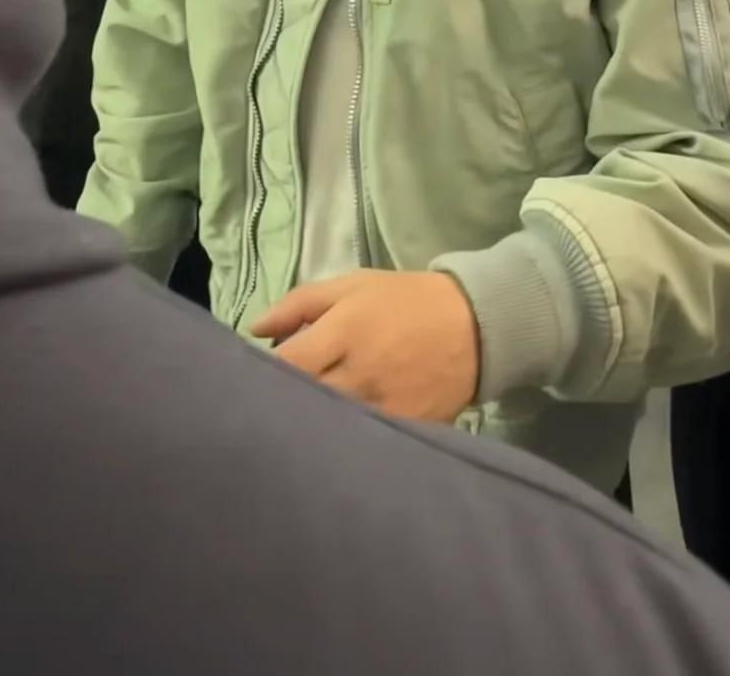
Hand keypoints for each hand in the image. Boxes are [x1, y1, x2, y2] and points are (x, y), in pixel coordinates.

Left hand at [251, 270, 479, 422]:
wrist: (475, 325)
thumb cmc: (405, 301)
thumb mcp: (352, 286)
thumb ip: (300, 304)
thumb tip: (255, 329)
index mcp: (343, 333)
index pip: (286, 365)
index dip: (264, 375)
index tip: (255, 377)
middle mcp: (358, 375)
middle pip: (303, 401)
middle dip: (283, 402)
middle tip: (273, 402)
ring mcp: (381, 409)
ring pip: (328, 427)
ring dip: (311, 424)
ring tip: (300, 421)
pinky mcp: (402, 430)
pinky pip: (361, 443)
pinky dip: (345, 441)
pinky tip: (336, 438)